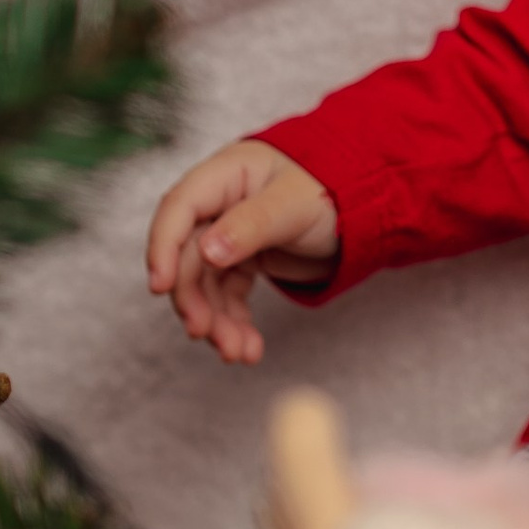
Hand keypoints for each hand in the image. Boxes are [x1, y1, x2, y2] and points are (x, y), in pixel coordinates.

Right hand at [145, 141, 338, 365]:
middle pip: (189, 255)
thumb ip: (251, 225)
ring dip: (217, 320)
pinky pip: (229, 294)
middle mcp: (219, 204)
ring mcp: (229, 234)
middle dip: (195, 298)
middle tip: (203, 333)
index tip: (160, 287)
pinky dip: (235, 322)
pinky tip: (249, 348)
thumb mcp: (294, 204)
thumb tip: (207, 253)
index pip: (179, 210)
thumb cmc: (333, 189)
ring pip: (207, 283)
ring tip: (238, 353)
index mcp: (225, 175)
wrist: (368, 206)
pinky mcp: (244, 259)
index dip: (164, 248)